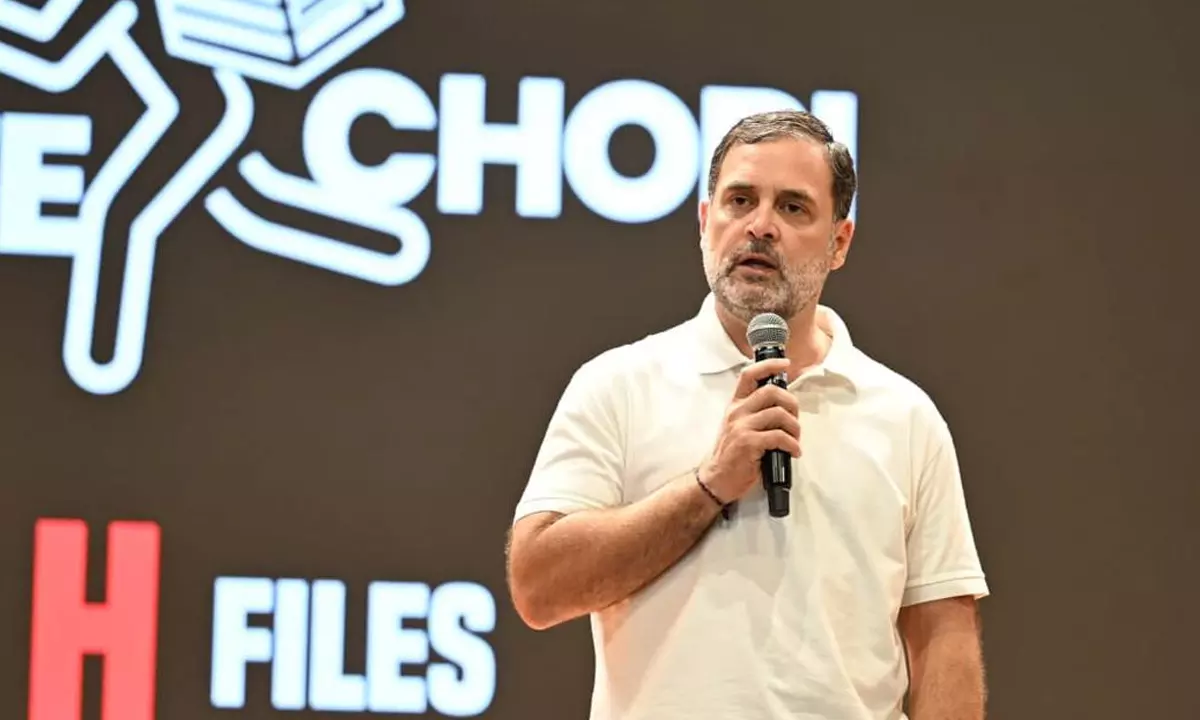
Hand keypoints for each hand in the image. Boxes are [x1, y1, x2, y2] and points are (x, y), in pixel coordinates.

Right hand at [699, 358, 800, 503]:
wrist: (716, 479)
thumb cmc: (732, 455)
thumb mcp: (738, 427)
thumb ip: (755, 413)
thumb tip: (783, 406)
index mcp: (735, 405)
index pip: (749, 375)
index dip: (769, 365)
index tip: (785, 364)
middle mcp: (736, 412)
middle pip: (771, 391)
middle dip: (791, 404)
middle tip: (795, 420)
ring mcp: (741, 426)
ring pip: (779, 414)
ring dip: (794, 428)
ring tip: (795, 440)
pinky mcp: (747, 443)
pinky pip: (779, 437)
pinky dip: (792, 445)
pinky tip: (793, 452)